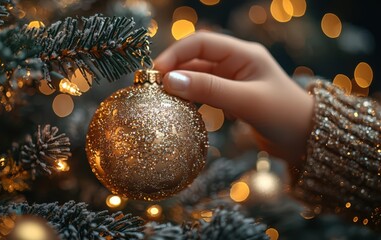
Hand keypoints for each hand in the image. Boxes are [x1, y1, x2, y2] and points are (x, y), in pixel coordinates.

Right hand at [155, 31, 313, 164]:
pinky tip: (180, 108)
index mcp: (244, 54)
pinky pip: (204, 92)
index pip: (202, 43)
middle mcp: (236, 63)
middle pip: (196, 59)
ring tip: (162, 99)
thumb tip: (169, 81)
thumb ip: (209, 89)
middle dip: (174, 70)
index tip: (157, 72)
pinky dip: (191, 98)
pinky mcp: (231, 97)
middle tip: (152, 87)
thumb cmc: (284, 116)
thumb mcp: (246, 101)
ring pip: (198, 77)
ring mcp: (233, 80)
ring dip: (181, 85)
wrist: (306, 140)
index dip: (176, 54)